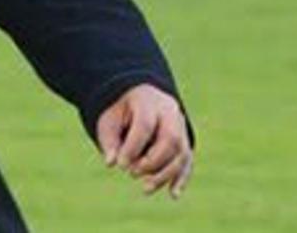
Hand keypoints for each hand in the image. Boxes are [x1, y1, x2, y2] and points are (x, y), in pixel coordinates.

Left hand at [95, 84, 192, 198]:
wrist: (138, 101)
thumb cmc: (121, 113)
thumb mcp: (109, 120)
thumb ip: (109, 140)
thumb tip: (111, 163)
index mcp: (147, 101)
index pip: (145, 124)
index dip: (133, 147)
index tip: (120, 166)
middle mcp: (169, 112)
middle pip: (170, 138)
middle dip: (153, 162)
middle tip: (132, 173)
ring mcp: (181, 126)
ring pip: (181, 152)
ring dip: (165, 174)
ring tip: (146, 189)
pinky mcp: (185, 141)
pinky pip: (188, 160)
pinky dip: (181, 178)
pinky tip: (173, 194)